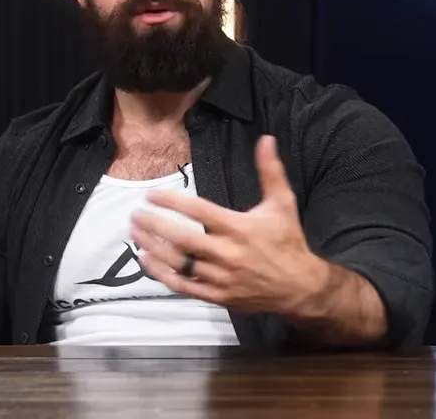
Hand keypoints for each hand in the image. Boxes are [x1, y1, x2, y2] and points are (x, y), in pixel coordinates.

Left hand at [130, 135, 332, 315]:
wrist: (300, 287)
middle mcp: (227, 253)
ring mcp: (220, 277)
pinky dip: (161, 273)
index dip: (172, 202)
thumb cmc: (288, 241)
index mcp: (239, 228)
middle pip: (182, 238)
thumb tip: (266, 139)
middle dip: (155, 225)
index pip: (199, 211)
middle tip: (135, 214)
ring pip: (179, 262)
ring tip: (135, 232)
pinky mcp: (217, 296)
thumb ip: (270, 171)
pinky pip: (183, 286)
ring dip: (153, 247)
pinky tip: (146, 260)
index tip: (152, 195)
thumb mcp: (282, 203)